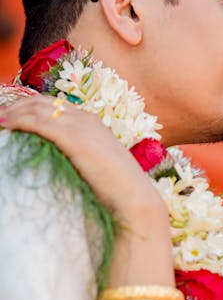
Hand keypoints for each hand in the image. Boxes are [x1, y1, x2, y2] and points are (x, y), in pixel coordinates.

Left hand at [0, 94, 165, 223]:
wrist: (133, 197)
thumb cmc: (117, 190)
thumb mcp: (96, 166)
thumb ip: (80, 157)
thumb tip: (63, 162)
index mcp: (93, 122)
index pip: (54, 105)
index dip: (29, 107)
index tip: (11, 116)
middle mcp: (85, 118)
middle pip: (41, 102)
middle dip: (16, 106)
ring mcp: (80, 125)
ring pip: (36, 108)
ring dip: (12, 112)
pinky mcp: (72, 136)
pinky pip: (37, 122)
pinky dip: (17, 121)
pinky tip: (4, 126)